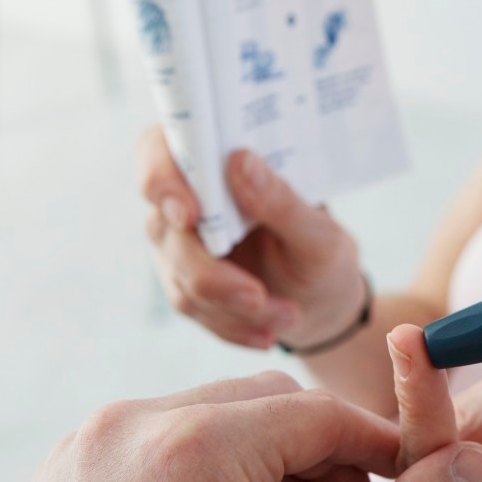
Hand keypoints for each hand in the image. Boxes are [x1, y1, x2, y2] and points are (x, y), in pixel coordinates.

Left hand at [0, 371, 481, 481]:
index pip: (323, 411)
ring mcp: (87, 446)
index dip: (380, 448)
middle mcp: (128, 427)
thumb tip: (467, 457)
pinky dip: (212, 478)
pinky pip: (167, 442)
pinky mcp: (68, 469)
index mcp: (192, 450)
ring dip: (270, 471)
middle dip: (325, 464)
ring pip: (220, 419)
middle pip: (271, 407)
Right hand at [139, 127, 365, 349]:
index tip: (189, 214)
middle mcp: (187, 199)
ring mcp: (178, 243)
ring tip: (289, 315)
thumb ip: (282, 200)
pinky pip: (194, 307)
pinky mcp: (182, 283)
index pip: (159, 149)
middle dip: (212, 274)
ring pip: (182, 278)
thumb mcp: (320, 233)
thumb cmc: (321, 254)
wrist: (320, 301)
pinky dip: (233, 325)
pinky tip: (266, 332)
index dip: (162, 177)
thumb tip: (241, 161)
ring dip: (236, 307)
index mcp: (217, 163)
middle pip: (167, 229)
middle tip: (258, 297)